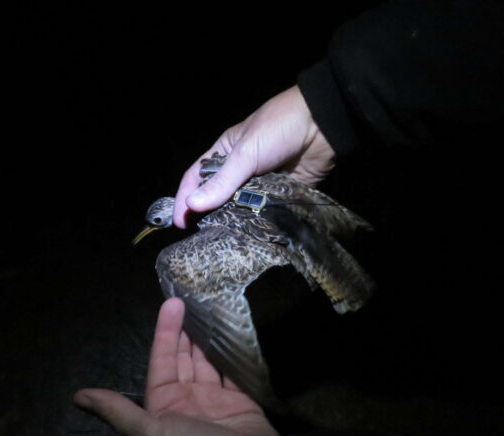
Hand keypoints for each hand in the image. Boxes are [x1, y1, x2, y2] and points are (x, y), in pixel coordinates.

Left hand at [73, 298, 281, 435]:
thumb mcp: (151, 434)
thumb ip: (117, 412)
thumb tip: (77, 396)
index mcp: (164, 406)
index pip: (161, 361)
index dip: (165, 333)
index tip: (172, 304)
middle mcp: (187, 401)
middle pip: (184, 358)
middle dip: (185, 331)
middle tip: (192, 300)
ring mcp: (215, 400)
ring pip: (208, 362)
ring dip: (208, 338)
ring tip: (212, 309)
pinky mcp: (241, 401)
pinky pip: (233, 372)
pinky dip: (232, 354)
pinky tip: (232, 333)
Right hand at [172, 85, 335, 227]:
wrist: (322, 126)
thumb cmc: (278, 128)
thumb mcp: (245, 154)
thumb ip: (222, 182)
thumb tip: (192, 205)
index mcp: (224, 153)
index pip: (195, 177)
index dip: (185, 199)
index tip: (180, 223)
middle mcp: (240, 170)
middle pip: (218, 197)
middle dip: (209, 215)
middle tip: (202, 237)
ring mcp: (260, 183)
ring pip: (241, 207)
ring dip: (235, 221)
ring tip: (224, 241)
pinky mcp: (280, 195)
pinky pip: (265, 212)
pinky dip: (258, 222)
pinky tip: (251, 235)